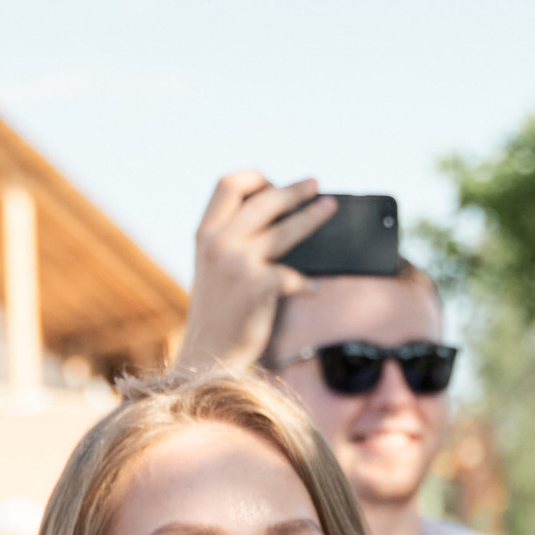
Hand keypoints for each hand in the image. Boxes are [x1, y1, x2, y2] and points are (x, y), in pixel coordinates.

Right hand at [173, 172, 336, 373]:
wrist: (207, 356)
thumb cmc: (216, 315)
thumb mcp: (212, 269)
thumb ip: (230, 241)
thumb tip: (276, 219)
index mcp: (205, 235)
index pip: (227, 185)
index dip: (254, 178)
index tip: (273, 183)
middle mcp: (218, 244)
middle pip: (263, 201)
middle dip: (293, 190)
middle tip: (315, 184)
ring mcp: (238, 264)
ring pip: (285, 230)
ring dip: (312, 216)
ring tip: (329, 208)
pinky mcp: (258, 286)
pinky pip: (293, 275)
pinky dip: (307, 283)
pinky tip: (314, 289)